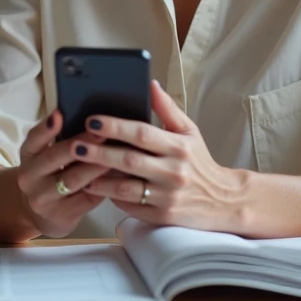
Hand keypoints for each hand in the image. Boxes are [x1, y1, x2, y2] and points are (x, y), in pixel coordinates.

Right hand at [13, 110, 110, 237]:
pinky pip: (86, 199)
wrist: (36, 212)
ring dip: (94, 167)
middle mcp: (30, 177)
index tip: (59, 114)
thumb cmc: (47, 175)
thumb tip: (89, 120)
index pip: (34, 139)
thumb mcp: (42, 157)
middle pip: (54, 158)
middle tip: (101, 133)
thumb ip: (56, 140)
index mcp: (28, 156)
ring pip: (72, 180)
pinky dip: (103, 186)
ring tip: (114, 155)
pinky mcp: (61, 215)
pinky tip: (117, 177)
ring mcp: (43, 198)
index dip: (46, 128)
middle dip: (80, 144)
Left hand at [76, 80, 247, 230]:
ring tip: (79, 169)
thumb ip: (167, 109)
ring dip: (100, 179)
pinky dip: (113, 198)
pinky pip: (131, 207)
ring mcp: (168, 196)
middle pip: (129, 160)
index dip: (115, 126)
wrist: (224, 201)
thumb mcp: (189, 132)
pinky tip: (98, 188)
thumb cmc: (200, 162)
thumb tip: (150, 84)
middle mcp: (174, 171)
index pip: (142, 133)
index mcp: (179, 146)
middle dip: (99, 152)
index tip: (92, 120)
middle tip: (76, 145)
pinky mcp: (163, 216)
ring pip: (126, 188)